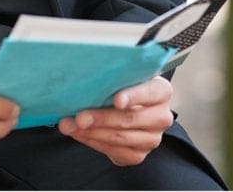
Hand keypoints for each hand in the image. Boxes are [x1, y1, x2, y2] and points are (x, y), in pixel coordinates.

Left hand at [57, 76, 173, 166]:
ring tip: (70, 126)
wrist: (131, 110)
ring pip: (120, 137)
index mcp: (162, 91)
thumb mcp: (126, 77)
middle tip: (80, 117)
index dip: (133, 96)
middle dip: (101, 118)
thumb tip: (87, 78)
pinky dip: (93, 142)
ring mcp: (152, 139)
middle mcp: (162, 117)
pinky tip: (79, 134)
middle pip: (130, 118)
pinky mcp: (139, 155)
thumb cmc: (125, 88)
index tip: (116, 100)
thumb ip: (115, 78)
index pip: (150, 93)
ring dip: (91, 132)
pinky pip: (114, 151)